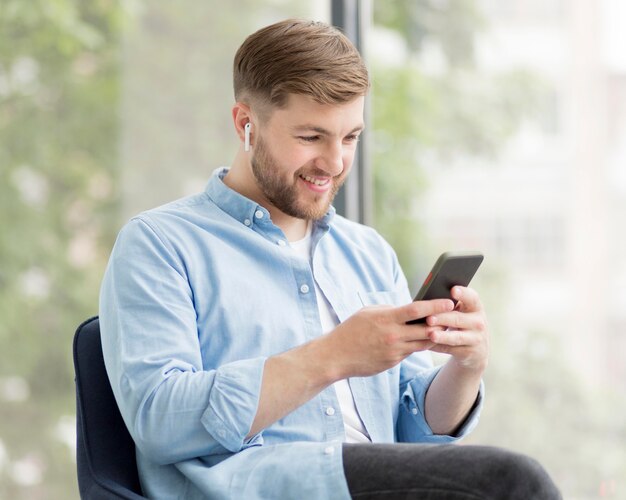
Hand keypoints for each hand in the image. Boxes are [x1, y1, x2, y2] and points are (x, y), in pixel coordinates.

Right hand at [325, 298, 454, 378]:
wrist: (336, 356)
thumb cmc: (351, 330)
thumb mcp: (369, 312)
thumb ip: (389, 310)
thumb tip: (407, 309)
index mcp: (387, 318)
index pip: (417, 310)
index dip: (436, 305)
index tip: (450, 301)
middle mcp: (393, 335)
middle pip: (426, 329)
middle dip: (442, 322)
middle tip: (457, 315)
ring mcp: (394, 351)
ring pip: (423, 343)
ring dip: (435, 336)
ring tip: (447, 328)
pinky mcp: (393, 362)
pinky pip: (411, 352)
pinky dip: (419, 345)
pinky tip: (427, 341)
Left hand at [425, 286, 488, 372]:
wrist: (476, 349)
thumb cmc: (462, 323)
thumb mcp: (463, 312)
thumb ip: (450, 305)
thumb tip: (428, 300)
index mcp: (475, 307)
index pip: (472, 298)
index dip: (463, 293)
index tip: (453, 290)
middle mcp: (478, 323)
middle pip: (458, 319)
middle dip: (443, 318)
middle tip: (429, 318)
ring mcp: (475, 339)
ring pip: (456, 337)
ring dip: (442, 336)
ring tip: (431, 334)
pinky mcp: (469, 353)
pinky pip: (450, 349)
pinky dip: (438, 347)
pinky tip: (427, 344)